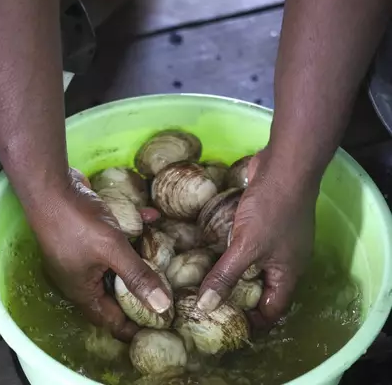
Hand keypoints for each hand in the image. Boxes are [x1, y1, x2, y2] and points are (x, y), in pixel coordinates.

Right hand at [30, 168, 171, 340]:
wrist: (50, 185)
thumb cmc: (76, 221)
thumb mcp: (111, 249)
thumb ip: (137, 276)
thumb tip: (163, 306)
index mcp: (82, 290)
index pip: (111, 320)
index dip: (134, 327)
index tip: (161, 325)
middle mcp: (80, 277)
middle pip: (115, 294)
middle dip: (141, 292)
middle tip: (169, 292)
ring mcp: (82, 254)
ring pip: (116, 265)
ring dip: (139, 259)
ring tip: (165, 258)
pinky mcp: (86, 233)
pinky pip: (113, 240)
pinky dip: (132, 232)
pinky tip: (151, 217)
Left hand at [197, 150, 318, 326]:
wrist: (285, 166)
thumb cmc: (272, 209)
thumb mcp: (246, 247)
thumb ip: (226, 276)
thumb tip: (205, 306)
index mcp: (287, 273)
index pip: (272, 310)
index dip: (253, 321)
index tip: (225, 324)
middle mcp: (283, 260)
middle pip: (260, 289)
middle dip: (236, 297)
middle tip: (206, 303)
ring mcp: (274, 239)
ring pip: (250, 264)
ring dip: (230, 271)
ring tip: (202, 280)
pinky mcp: (262, 222)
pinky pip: (244, 243)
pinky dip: (229, 248)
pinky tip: (208, 248)